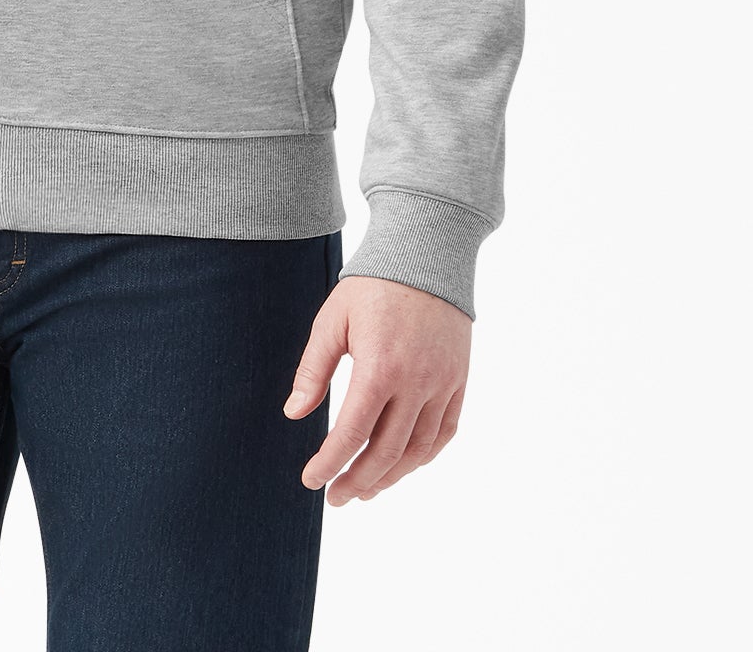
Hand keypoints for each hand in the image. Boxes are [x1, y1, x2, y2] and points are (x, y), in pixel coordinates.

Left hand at [283, 276, 469, 504]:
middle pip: (387, 452)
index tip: (311, 480)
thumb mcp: (332, 320)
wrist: (425, 255)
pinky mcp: (459, 380)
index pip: (353, 433)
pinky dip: (424, 456)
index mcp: (379, 366)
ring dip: (391, 477)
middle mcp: (416, 382)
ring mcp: (442, 383)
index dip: (330, 463)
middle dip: (357, 481)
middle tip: (335, 497)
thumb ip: (313, 369)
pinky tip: (403, 466)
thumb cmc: (371, 285)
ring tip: (365, 490)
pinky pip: (444, 432)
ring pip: (418, 449)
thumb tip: (294, 414)